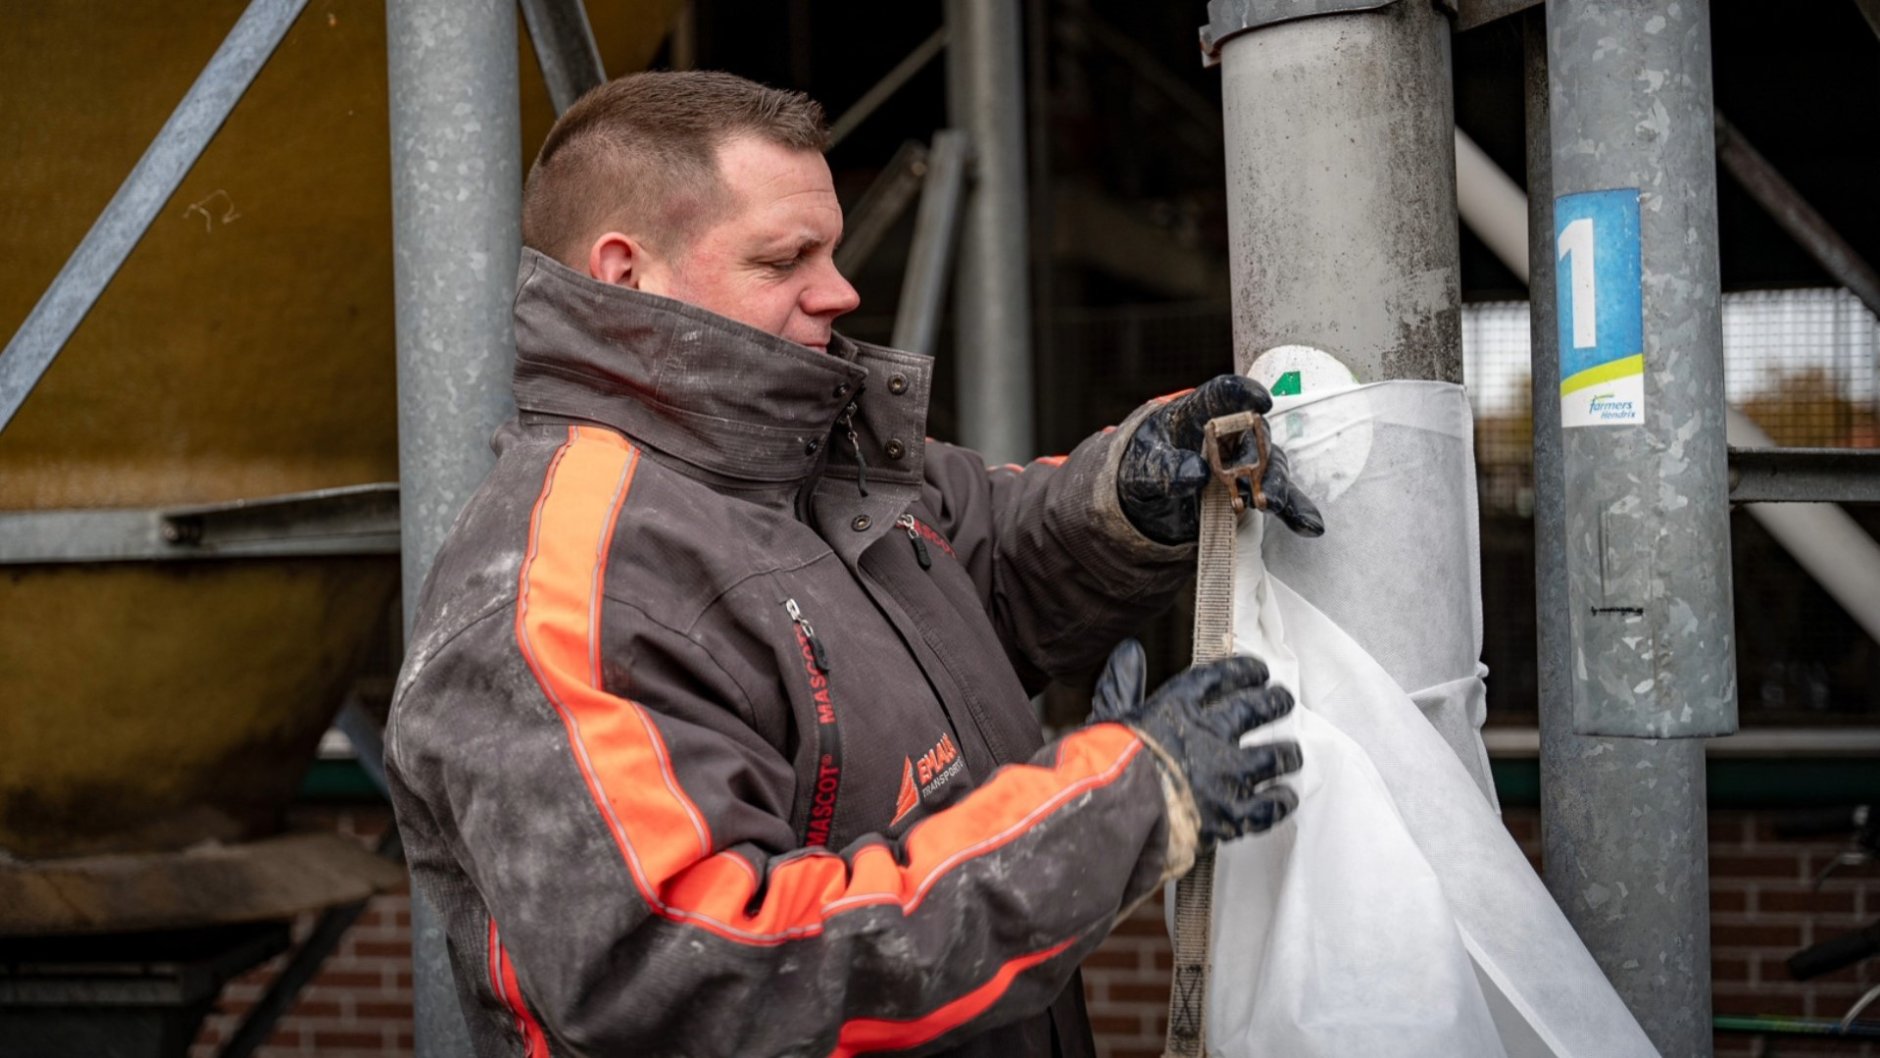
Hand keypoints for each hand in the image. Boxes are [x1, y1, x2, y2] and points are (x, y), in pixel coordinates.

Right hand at [1091, 639, 1300, 845]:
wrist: (1116, 812)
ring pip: (1274, 756)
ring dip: (1287, 753)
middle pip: (1257, 709)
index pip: (1221, 678)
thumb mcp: (1111, 716)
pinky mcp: (1233, 813)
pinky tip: (1284, 797)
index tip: (1259, 670)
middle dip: (1274, 702)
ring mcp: (1227, 775)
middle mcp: (1210, 735)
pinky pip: (1271, 805)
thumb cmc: (1106, 765)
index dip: (1244, 671)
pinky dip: (1281, 800)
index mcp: (1179, 707)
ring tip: (1292, 753)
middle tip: (1283, 701)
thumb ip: (1123, 683)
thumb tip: (1128, 649)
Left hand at [1117, 375, 1324, 544]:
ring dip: (1275, 485)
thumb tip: (1196, 472)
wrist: (1146, 497)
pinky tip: (1309, 527)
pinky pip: (1279, 497)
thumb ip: (1164, 469)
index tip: (1260, 401)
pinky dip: (1295, 511)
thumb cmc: (1144, 467)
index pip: (1222, 395)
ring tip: (1270, 504)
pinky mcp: (1253, 490)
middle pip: (1253, 434)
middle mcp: (1230, 433)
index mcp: (1199, 412)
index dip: (1242, 394)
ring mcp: (1245, 462)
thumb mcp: (1141, 469)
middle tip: (1257, 480)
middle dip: (1259, 456)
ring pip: (1270, 466)